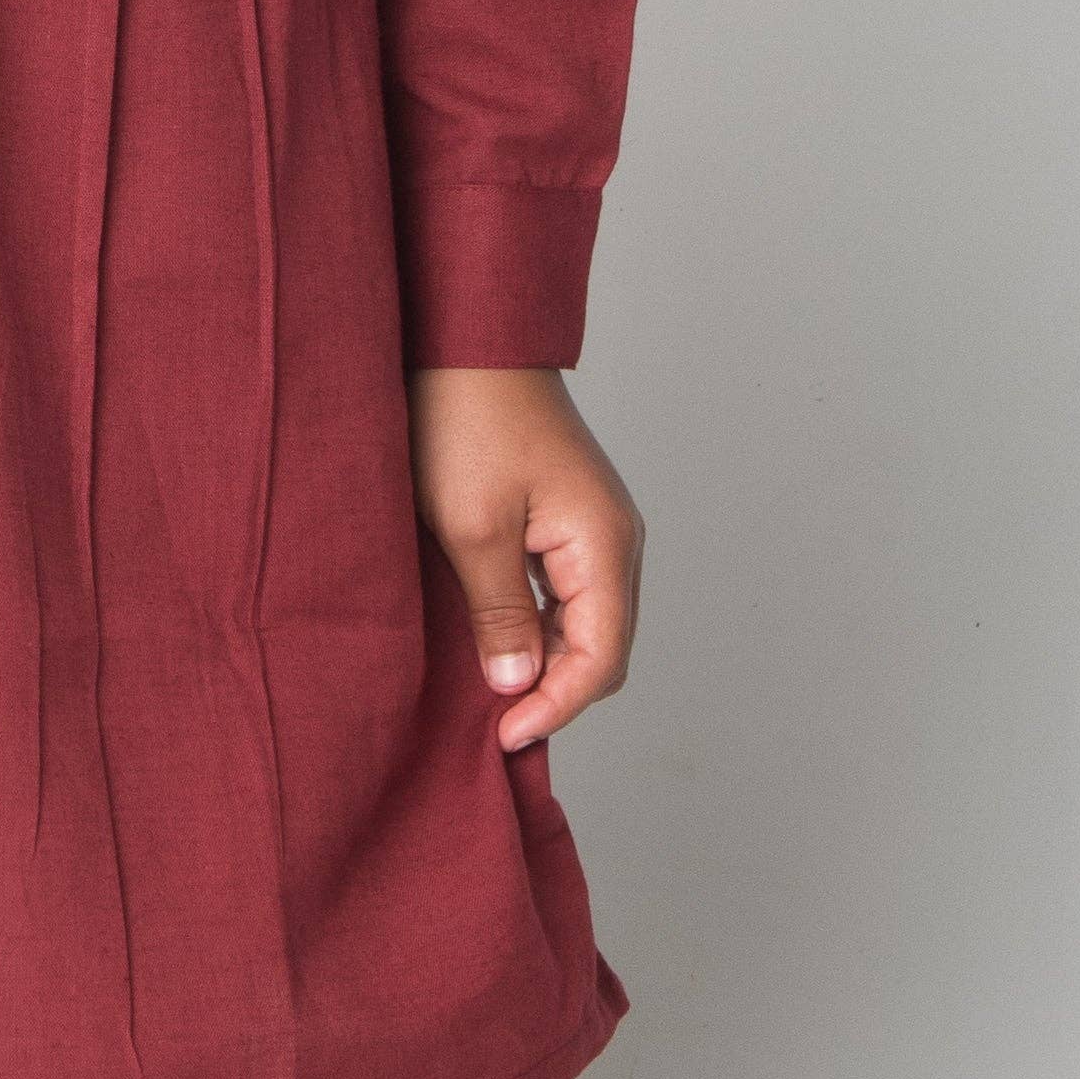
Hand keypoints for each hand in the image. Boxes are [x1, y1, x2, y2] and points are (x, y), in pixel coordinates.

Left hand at [410, 366, 641, 753]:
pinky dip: (538, 628)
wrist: (464, 344)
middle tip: (493, 724)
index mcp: (604, 544)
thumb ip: (501, 615)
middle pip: (603, 647)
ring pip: (585, 624)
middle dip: (555, 692)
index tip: (503, 735)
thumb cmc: (466, 422)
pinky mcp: (567, 518)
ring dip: (546, 662)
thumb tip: (521, 685)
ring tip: (490, 694)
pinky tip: (496, 643)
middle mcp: (615, 540)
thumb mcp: (472, 528)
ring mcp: (595, 528)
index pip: (601, 659)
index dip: (556, 706)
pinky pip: (566, 594)